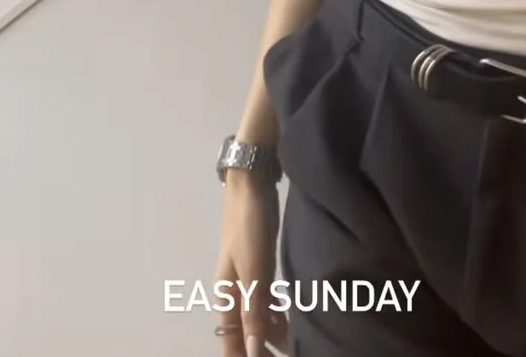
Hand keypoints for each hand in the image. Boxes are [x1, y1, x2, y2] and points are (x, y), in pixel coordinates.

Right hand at [215, 172, 287, 355]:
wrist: (251, 186)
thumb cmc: (248, 227)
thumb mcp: (253, 268)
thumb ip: (253, 309)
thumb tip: (252, 348)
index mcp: (227, 296)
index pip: (231, 341)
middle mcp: (235, 293)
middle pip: (246, 333)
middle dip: (263, 349)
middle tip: (289, 356)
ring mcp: (249, 279)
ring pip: (260, 318)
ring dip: (274, 334)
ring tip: (298, 347)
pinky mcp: (262, 267)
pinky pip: (269, 301)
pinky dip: (279, 314)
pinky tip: (295, 321)